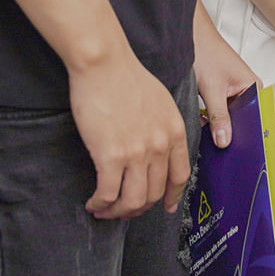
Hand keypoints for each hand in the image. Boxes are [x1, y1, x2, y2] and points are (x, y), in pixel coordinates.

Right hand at [68, 46, 189, 218]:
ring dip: (118, 212)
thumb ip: (162, 126)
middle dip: (139, 208)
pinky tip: (93, 203)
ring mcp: (137, 153)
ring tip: (104, 209)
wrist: (104, 63)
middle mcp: (160, 146)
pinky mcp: (111, 156)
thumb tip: (155, 144)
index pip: (181, 176)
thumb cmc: (125, 76)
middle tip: (124, 209)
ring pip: (133, 201)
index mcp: (174, 131)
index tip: (166, 207)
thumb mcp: (160, 101)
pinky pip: (108, 194)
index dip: (172, 197)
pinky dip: (100, 204)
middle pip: (155, 193)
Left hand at [193, 5, 257, 149]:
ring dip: (219, 128)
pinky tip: (202, 130)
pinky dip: (210, 121)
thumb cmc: (205, 51)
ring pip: (229, 119)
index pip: (258, 120)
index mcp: (254, 87)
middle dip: (232, 135)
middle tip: (223, 152)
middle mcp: (246, 91)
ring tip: (212, 142)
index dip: (250, 137)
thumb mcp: (212, 88)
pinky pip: (218, 114)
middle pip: (243, 122)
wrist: (187, 35)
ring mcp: (232, 93)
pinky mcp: (219, 94)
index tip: (243, 154)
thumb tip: (225, 141)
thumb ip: (219, 116)